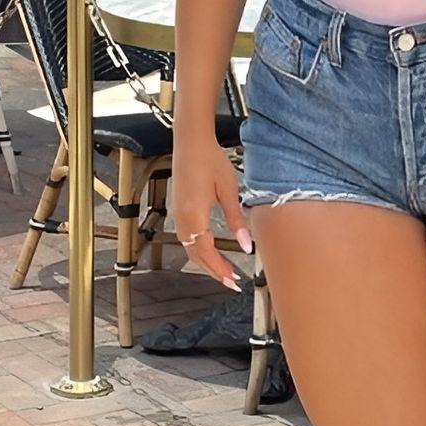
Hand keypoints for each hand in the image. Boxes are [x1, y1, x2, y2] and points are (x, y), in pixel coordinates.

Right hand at [168, 139, 253, 290]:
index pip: (206, 252)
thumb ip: (237, 221)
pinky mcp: (179, 209)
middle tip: (231, 283)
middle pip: (195, 255)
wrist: (191, 142)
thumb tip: (247, 245)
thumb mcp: (229, 191)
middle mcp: (182, 218)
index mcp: (194, 215)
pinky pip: (186, 238)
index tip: (233, 280)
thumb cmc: (210, 161)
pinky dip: (198, 251)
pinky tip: (209, 252)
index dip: (219, 269)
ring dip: (205, 262)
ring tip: (223, 272)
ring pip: (189, 248)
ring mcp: (178, 214)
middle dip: (213, 271)